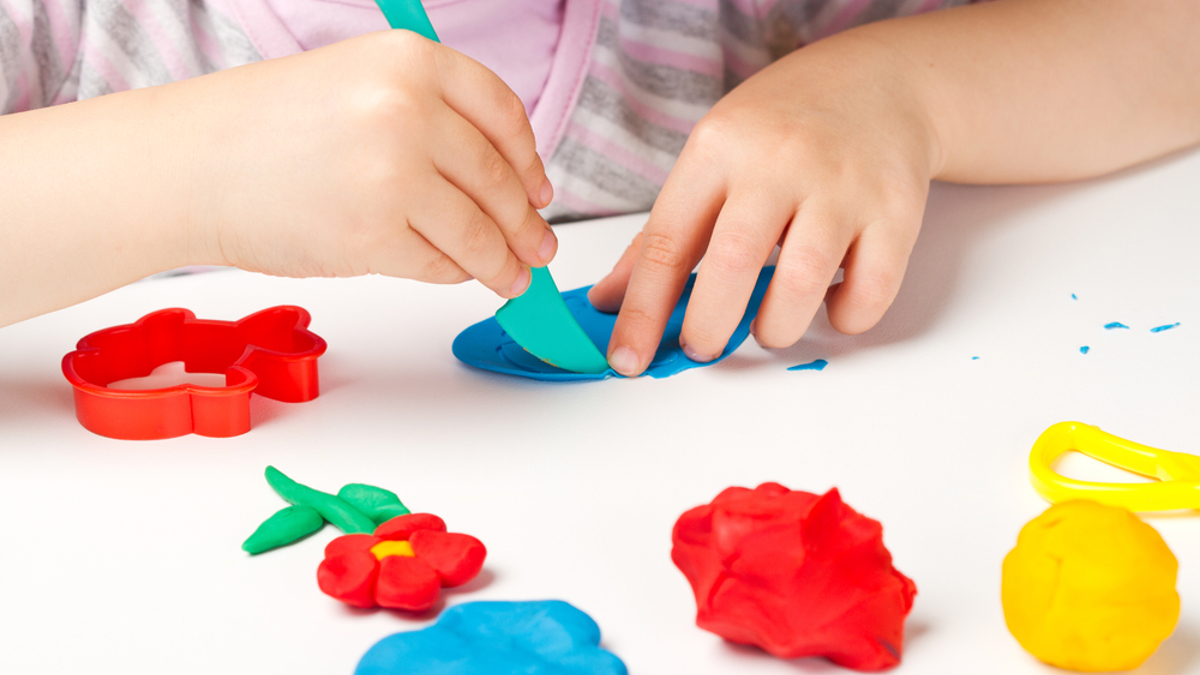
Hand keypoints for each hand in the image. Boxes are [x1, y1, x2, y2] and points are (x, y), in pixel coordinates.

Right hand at [181, 31, 555, 296]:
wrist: (187, 165)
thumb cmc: (264, 128)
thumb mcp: (357, 84)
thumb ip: (429, 116)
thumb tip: (502, 179)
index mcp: (410, 60)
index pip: (503, 115)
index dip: (529, 162)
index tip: (539, 190)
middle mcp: (408, 111)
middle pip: (498, 180)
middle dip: (526, 223)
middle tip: (538, 247)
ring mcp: (392, 175)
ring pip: (479, 231)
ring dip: (504, 261)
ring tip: (515, 276)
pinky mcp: (372, 237)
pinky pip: (439, 264)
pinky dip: (456, 274)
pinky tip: (460, 275)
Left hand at [587, 31, 939, 374]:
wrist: (881, 81)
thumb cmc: (782, 127)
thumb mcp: (711, 157)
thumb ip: (662, 233)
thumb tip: (612, 302)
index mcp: (719, 148)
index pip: (666, 241)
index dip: (641, 310)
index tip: (626, 357)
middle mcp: (779, 161)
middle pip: (733, 264)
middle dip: (708, 327)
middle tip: (701, 346)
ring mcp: (842, 184)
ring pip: (801, 284)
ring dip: (776, 328)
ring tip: (768, 326)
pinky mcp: (896, 209)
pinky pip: (869, 290)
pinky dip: (844, 316)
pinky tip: (829, 301)